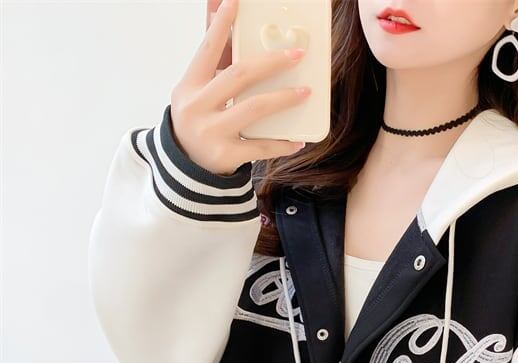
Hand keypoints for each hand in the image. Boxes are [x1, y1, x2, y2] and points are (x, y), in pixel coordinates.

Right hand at [170, 0, 311, 175]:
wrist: (186, 165)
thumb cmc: (198, 120)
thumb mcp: (197, 90)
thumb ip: (213, 61)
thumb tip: (218, 17)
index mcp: (189, 85)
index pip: (207, 49)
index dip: (222, 25)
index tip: (236, 2)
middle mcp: (198, 106)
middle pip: (239, 76)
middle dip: (272, 62)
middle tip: (297, 54)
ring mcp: (211, 132)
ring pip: (254, 108)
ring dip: (284, 98)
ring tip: (305, 92)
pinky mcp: (226, 155)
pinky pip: (261, 146)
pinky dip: (282, 143)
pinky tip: (298, 139)